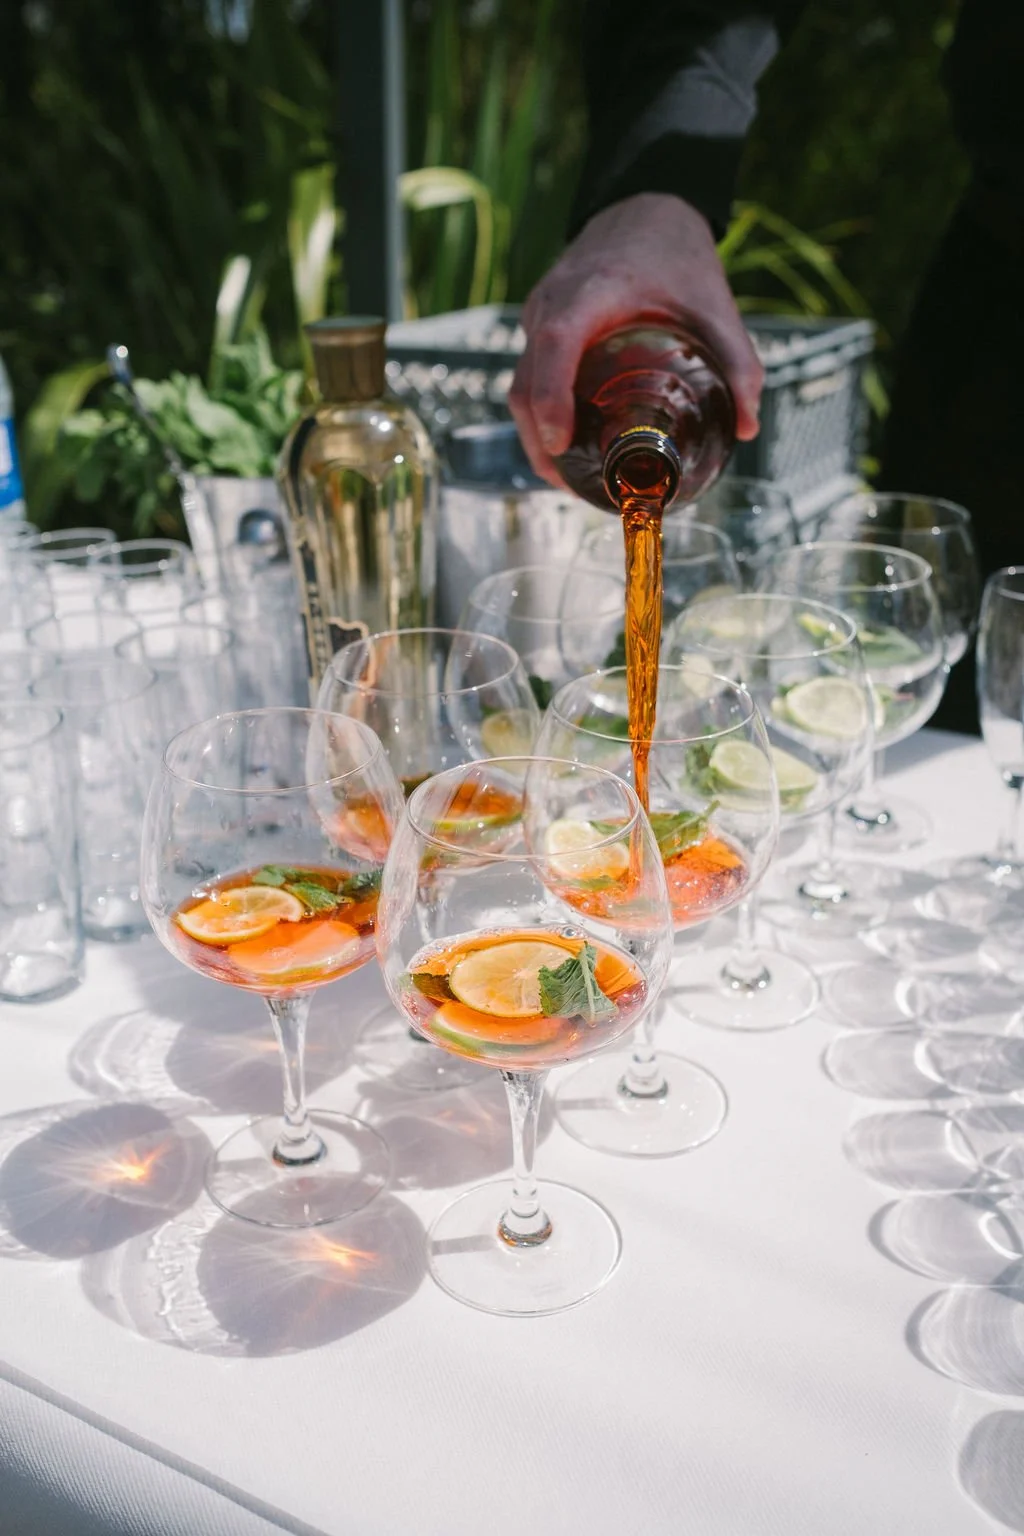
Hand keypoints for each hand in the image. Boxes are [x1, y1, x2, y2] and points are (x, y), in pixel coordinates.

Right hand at [509, 193, 763, 486]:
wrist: (641, 210)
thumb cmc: (675, 256)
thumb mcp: (715, 305)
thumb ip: (737, 363)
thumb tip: (748, 430)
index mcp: (593, 291)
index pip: (556, 343)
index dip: (551, 395)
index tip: (561, 442)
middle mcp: (553, 302)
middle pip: (527, 380)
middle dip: (541, 440)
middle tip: (573, 485)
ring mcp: (538, 314)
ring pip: (520, 385)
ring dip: (536, 436)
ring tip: (569, 478)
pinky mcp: (537, 326)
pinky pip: (528, 376)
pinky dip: (540, 415)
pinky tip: (567, 446)